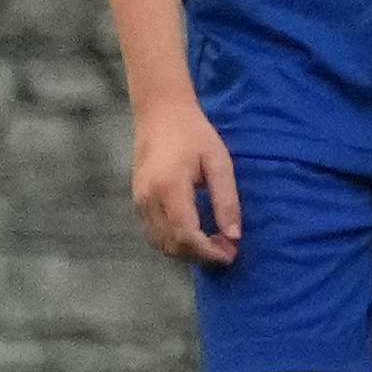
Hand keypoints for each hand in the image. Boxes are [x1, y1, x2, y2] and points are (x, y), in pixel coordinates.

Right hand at [131, 95, 241, 265]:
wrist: (161, 115)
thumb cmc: (195, 135)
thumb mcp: (219, 163)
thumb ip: (226, 200)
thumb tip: (234, 236)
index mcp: (169, 188)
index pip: (186, 234)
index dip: (208, 252)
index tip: (230, 255)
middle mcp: (148, 199)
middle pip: (171, 244)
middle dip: (200, 256)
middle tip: (227, 251)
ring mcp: (138, 202)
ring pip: (159, 244)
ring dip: (187, 253)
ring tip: (214, 245)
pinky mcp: (137, 202)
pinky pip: (153, 234)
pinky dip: (173, 243)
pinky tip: (195, 238)